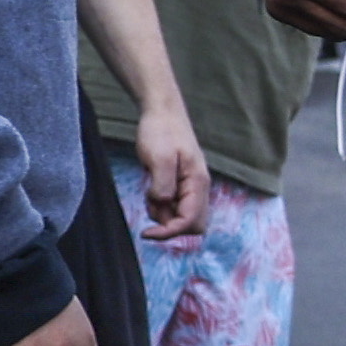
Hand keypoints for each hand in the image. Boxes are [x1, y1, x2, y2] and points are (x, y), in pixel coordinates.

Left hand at [132, 105, 208, 241]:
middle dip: (171, 226)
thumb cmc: (161, 132)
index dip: (169, 232)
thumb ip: (163, 186)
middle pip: (194, 224)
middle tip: (150, 210)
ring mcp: (190, 187)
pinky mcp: (181, 184)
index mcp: (197, 183)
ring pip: (182, 217)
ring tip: (148, 193)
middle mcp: (199, 188)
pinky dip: (161, 206)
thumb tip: (163, 205)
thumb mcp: (160, 158)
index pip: (190, 221)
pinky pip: (175, 206)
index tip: (147, 233)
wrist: (162, 112)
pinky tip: (151, 190)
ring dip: (163, 215)